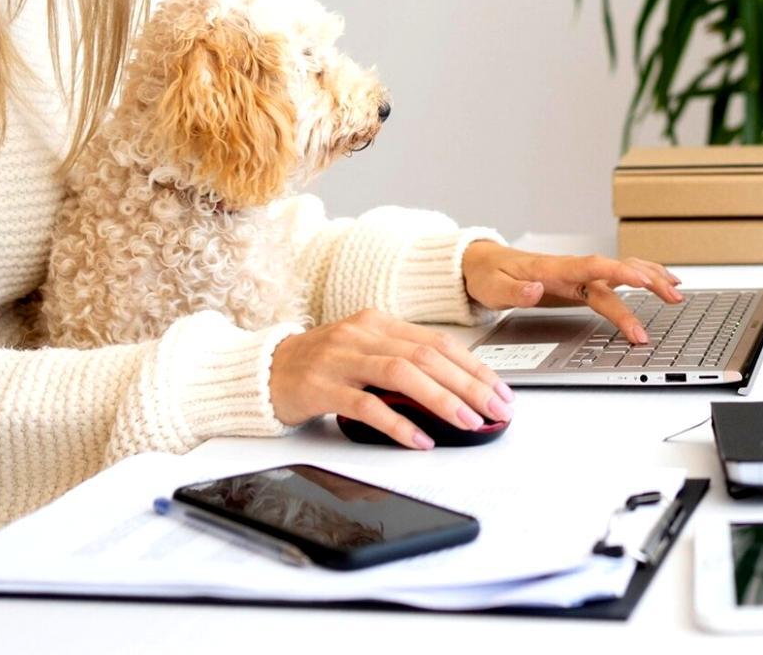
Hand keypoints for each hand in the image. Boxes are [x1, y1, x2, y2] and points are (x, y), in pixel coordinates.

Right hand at [268, 308, 514, 448]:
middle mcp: (363, 334)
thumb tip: (456, 390)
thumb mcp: (366, 354)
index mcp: (380, 322)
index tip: (500, 392)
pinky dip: (396, 423)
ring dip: (440, 399)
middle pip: (427, 356)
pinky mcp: (320, 386)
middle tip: (495, 410)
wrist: (262, 371)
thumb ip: (403, 363)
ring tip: (466, 422)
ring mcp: (340, 358)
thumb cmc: (321, 367)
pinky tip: (418, 440)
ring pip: (402, 374)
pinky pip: (365, 405)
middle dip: (468, 385)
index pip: (439, 342)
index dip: (474, 367)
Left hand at [460, 242, 683, 343]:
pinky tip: (659, 281)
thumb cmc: (487, 275)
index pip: (592, 267)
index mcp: (553, 269)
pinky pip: (616, 277)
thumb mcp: (492, 288)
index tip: (641, 280)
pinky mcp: (580, 282)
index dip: (618, 272)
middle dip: (647, 282)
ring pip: (621, 270)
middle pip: (616, 271)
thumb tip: (536, 291)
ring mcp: (578, 274)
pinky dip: (641, 276)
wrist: (481, 262)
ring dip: (650, 278)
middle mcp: (571, 269)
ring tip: (676, 292)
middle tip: (672, 298)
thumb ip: (514, 291)